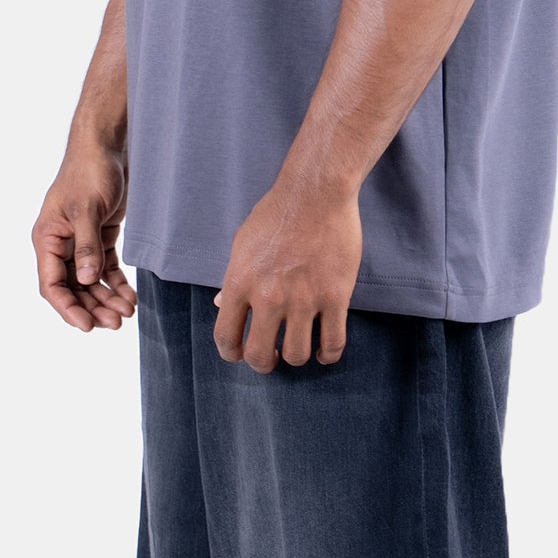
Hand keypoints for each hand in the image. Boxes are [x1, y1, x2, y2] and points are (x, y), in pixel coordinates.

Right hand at [33, 136, 138, 333]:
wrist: (106, 146)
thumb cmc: (89, 171)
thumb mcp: (88, 209)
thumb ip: (86, 246)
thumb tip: (85, 280)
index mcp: (47, 239)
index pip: (51, 284)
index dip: (67, 308)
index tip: (86, 325)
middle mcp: (60, 245)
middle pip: (72, 288)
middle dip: (92, 308)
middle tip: (115, 323)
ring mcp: (80, 242)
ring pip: (89, 282)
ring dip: (105, 299)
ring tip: (126, 313)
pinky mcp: (99, 237)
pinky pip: (104, 269)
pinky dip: (116, 284)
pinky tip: (130, 296)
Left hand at [213, 175, 360, 371]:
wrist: (316, 194)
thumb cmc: (276, 214)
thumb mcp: (242, 244)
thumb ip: (232, 279)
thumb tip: (222, 305)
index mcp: (240, 283)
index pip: (226, 337)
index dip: (231, 354)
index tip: (239, 355)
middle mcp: (269, 297)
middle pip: (260, 355)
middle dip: (264, 363)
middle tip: (271, 357)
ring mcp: (304, 299)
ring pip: (298, 354)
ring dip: (297, 358)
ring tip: (299, 349)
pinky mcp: (335, 297)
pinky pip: (333, 342)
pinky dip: (328, 354)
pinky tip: (324, 350)